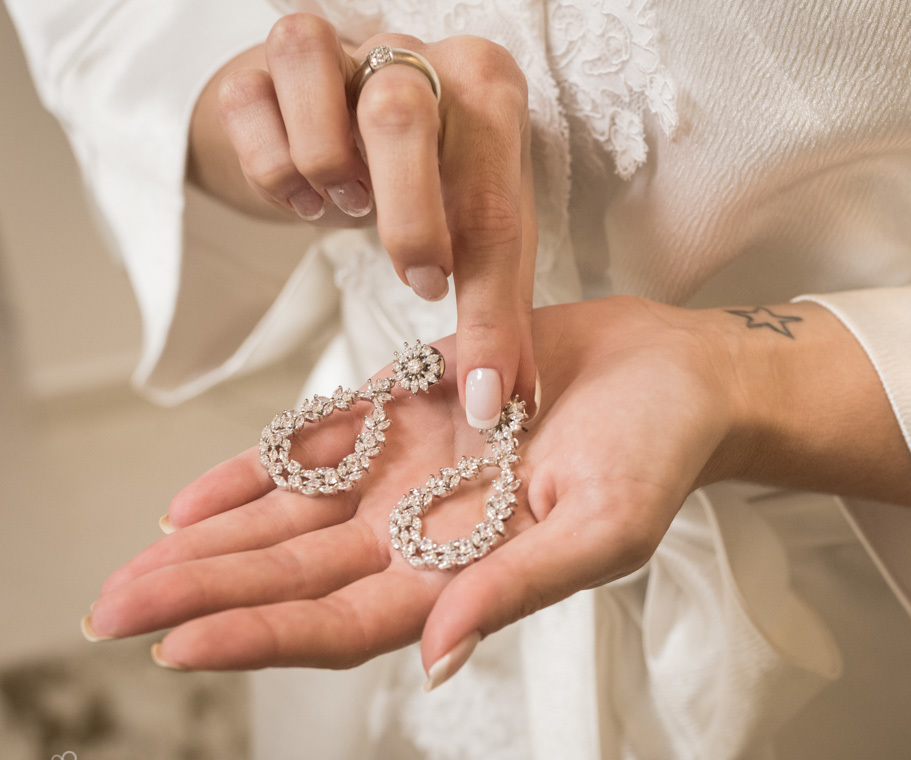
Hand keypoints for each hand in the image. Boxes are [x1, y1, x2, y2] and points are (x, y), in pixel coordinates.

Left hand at [85, 296, 910, 678]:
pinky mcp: (411, 410)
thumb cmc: (658, 453)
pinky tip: (196, 495)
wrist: (676, 370)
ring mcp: (412, 472)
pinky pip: (318, 444)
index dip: (260, 636)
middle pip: (296, 577)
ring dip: (215, 542)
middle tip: (111, 610)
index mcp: (466, 572)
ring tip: (135, 565)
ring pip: (292, 518)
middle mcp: (424, 531)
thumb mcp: (604, 527)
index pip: (343, 623)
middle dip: (206, 595)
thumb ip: (520, 588)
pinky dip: (256, 469)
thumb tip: (440, 657)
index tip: (177, 648)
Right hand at [188, 14, 537, 426]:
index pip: (494, 201)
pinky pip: (252, 117)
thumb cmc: (430, 182)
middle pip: (400, 115)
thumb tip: (504, 404)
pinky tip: (305, 194)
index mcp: (486, 87)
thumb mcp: (476, 233)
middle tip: (422, 283)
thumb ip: (497, 312)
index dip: (491, 311)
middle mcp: (413, 51)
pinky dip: (275, 173)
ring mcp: (332, 50)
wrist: (340, 119)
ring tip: (350, 204)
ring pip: (316, 93)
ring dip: (328, 173)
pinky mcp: (256, 65)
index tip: (482, 392)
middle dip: (409, 221)